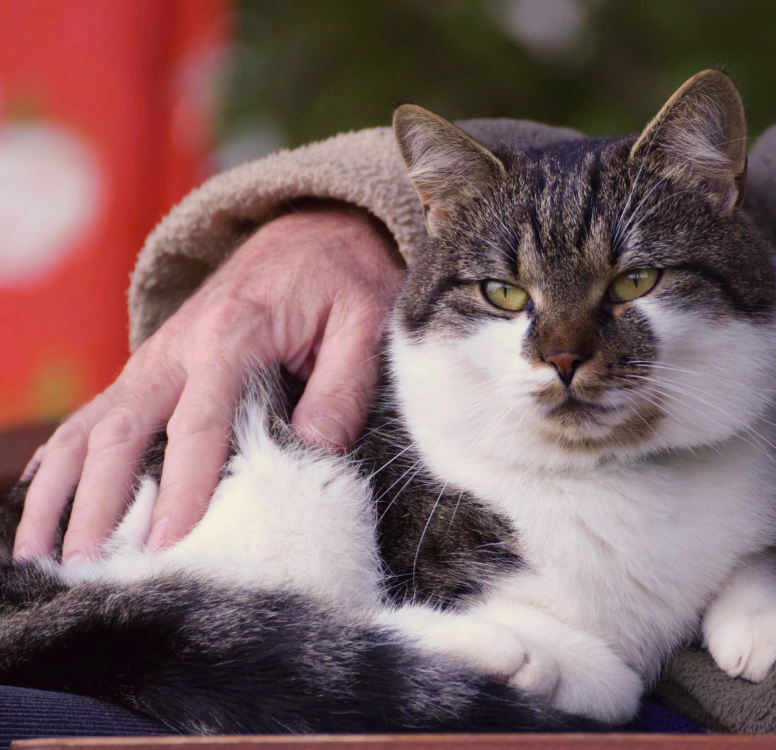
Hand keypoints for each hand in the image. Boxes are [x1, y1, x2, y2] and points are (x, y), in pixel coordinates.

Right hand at [13, 203, 404, 562]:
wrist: (315, 227)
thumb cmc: (343, 277)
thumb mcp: (365, 323)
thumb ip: (343, 386)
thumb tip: (315, 453)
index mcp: (232, 334)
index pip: (198, 428)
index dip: (181, 492)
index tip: (166, 550)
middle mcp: (179, 345)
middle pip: (123, 432)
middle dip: (100, 504)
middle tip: (88, 569)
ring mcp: (158, 356)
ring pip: (91, 426)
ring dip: (60, 489)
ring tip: (34, 552)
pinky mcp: (154, 365)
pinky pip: (95, 414)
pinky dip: (63, 458)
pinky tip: (40, 498)